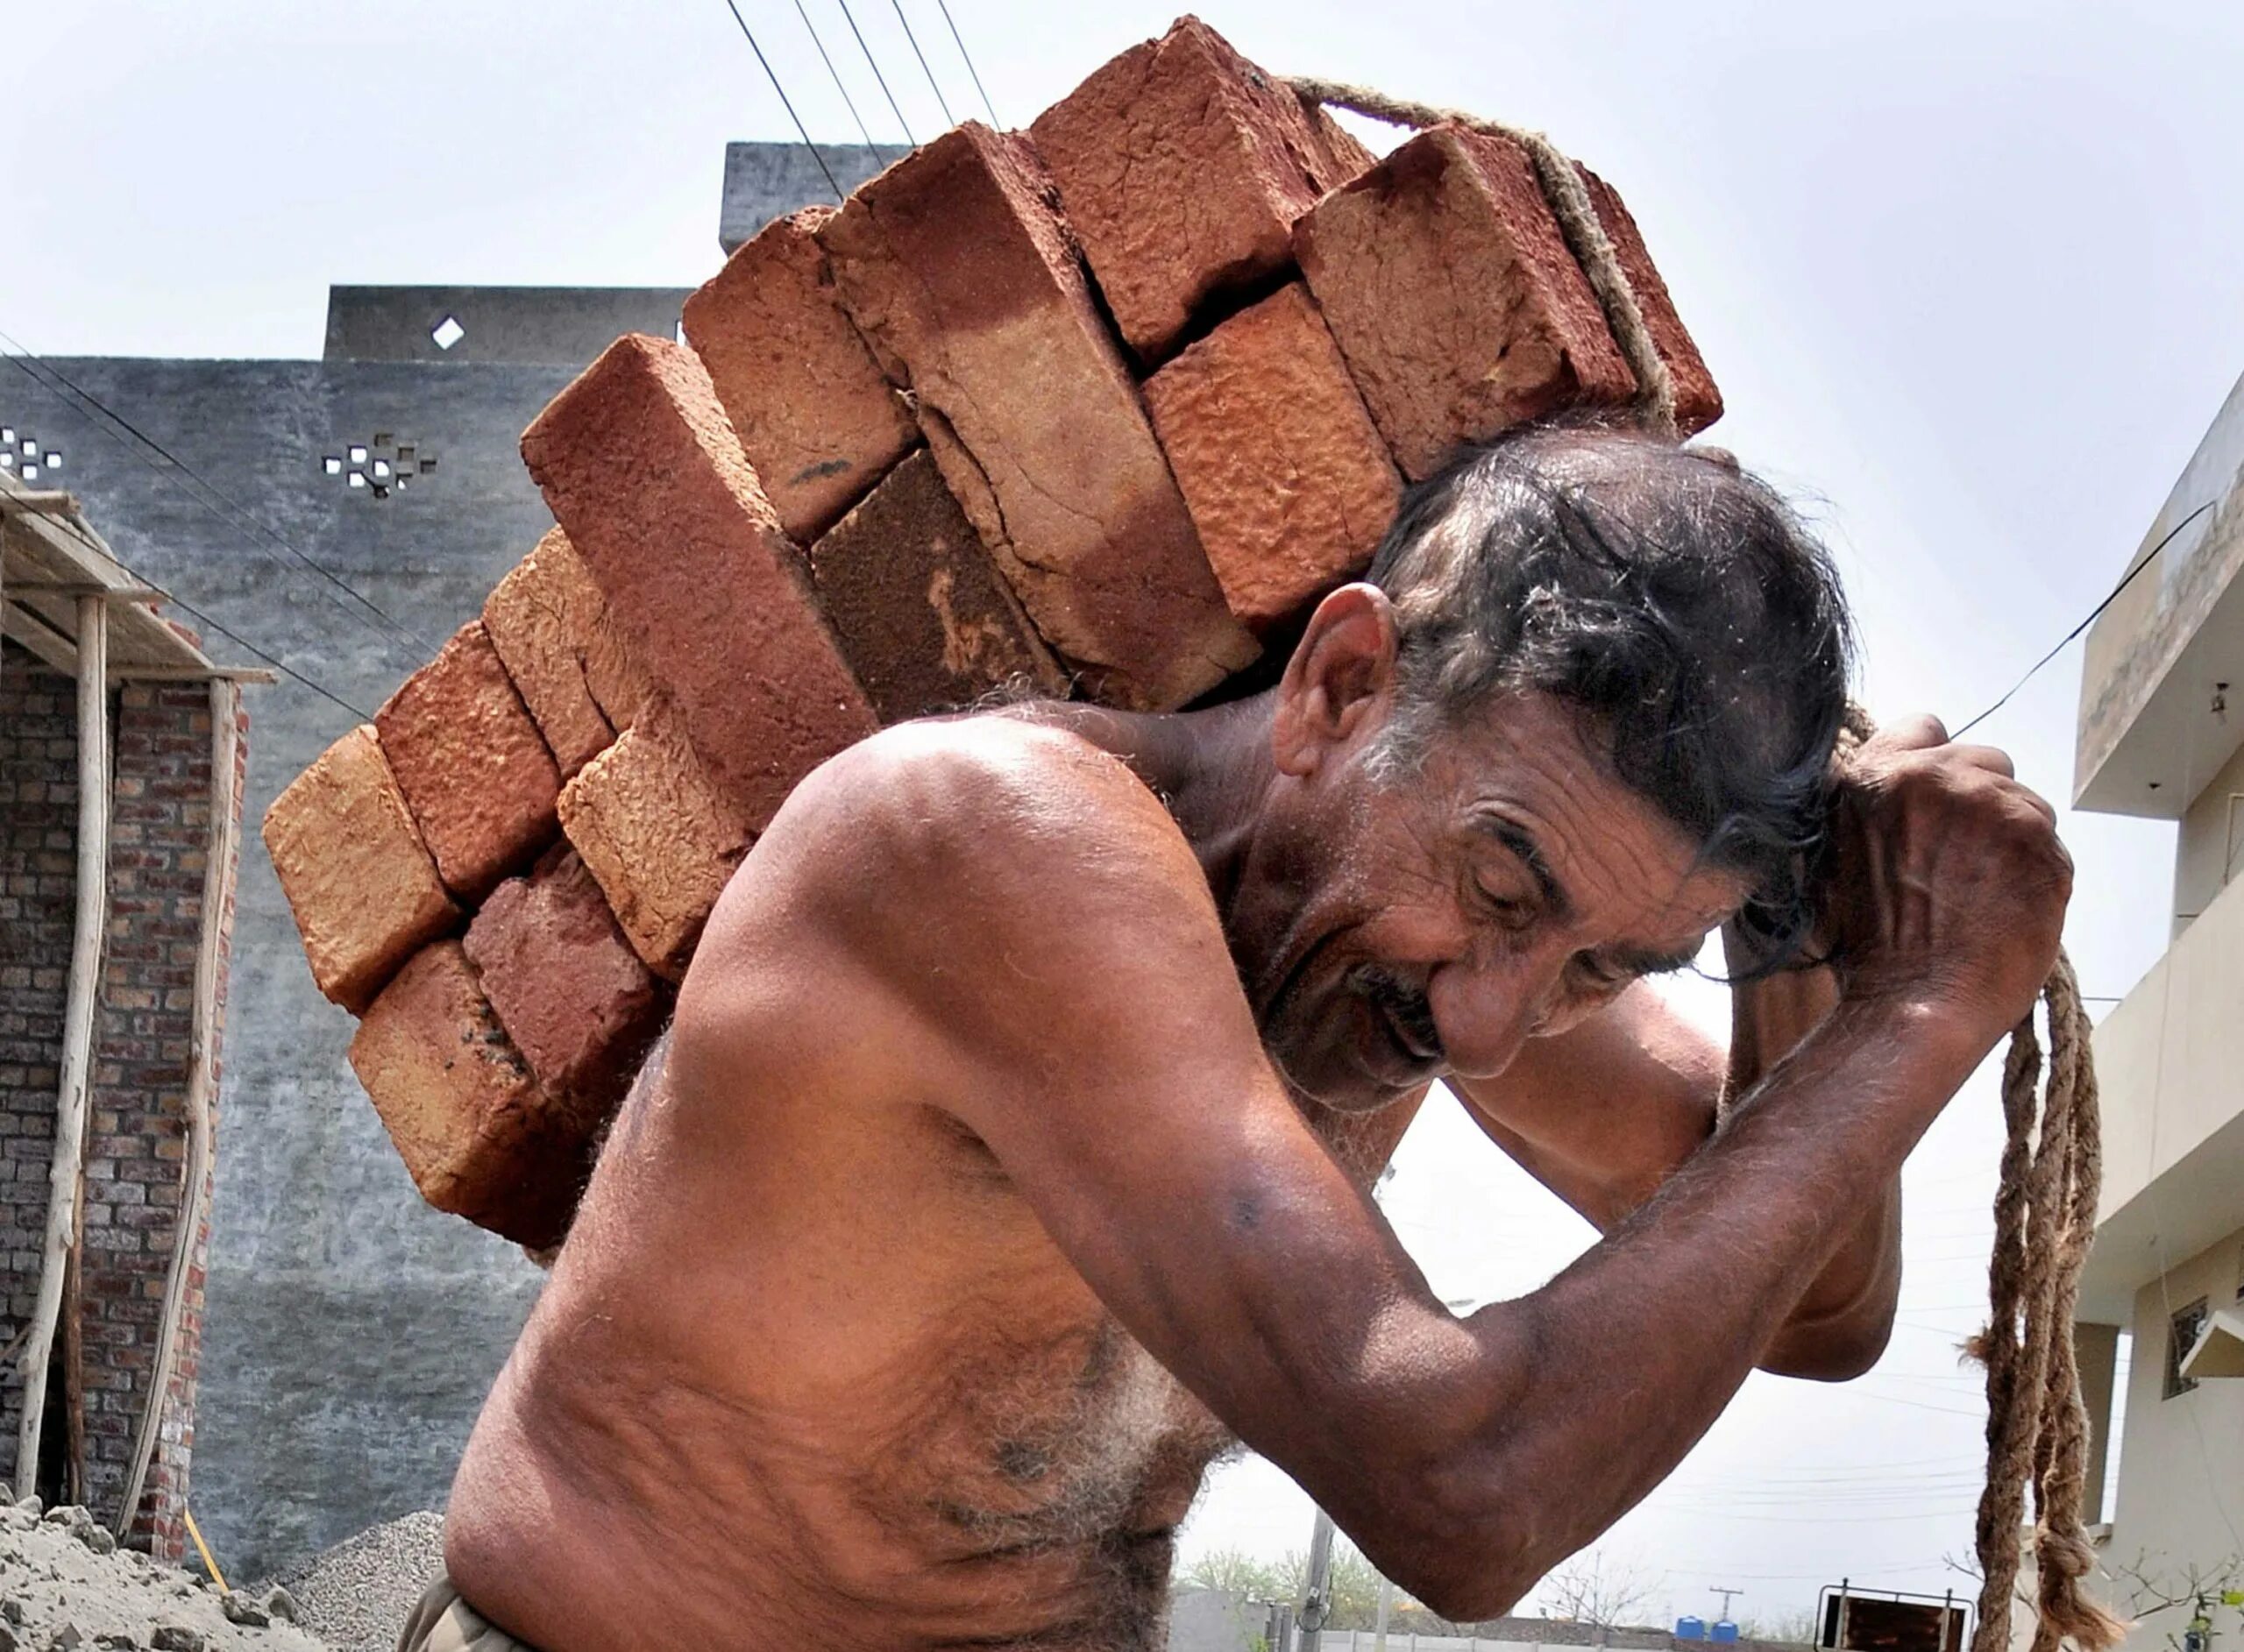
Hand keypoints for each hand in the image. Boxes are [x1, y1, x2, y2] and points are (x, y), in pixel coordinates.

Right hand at [1821, 715, 2071, 1040]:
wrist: (1915, 1002)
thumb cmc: (1871, 947)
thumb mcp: (1839, 854)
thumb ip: (1875, 807)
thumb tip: (1908, 793)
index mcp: (1875, 776)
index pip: (1924, 726)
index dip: (1932, 764)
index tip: (1934, 801)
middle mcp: (1935, 776)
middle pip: (1983, 759)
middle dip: (1978, 801)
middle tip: (1960, 859)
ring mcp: (1991, 804)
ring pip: (2024, 800)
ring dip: (2011, 837)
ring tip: (1982, 891)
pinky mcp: (2039, 840)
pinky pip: (2051, 842)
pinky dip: (2036, 871)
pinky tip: (2007, 906)